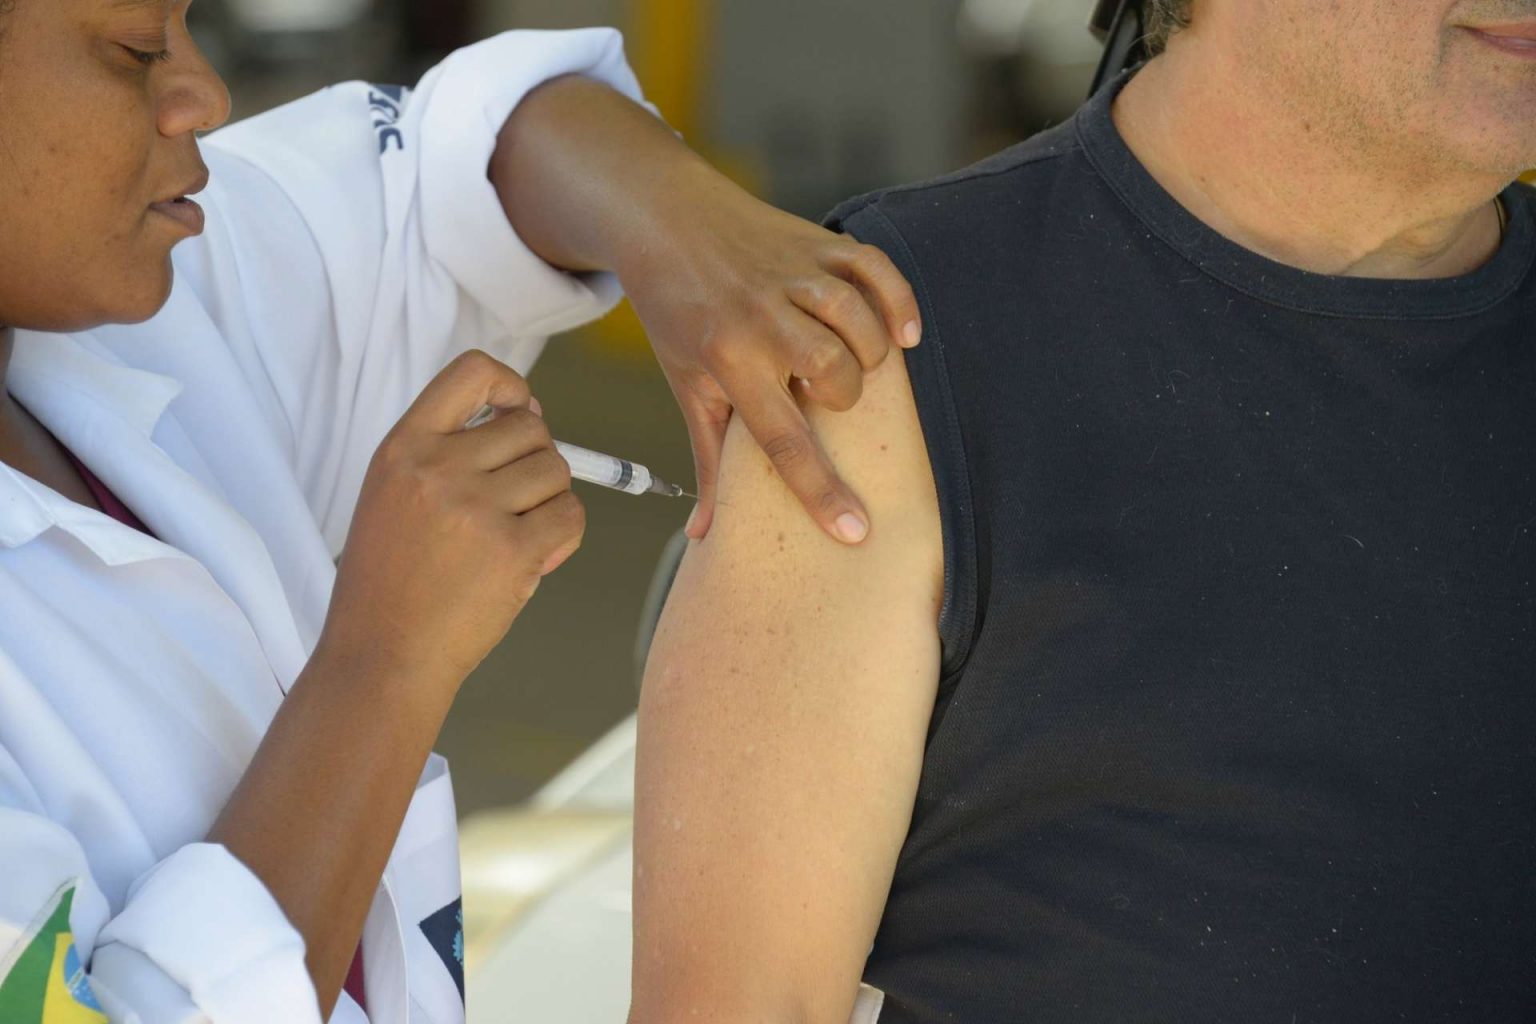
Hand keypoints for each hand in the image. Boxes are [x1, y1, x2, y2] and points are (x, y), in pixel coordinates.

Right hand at [318, 351, 584, 693]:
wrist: (382, 657)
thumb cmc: (393, 582)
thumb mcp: (394, 496)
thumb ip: (449, 452)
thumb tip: (530, 416)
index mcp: (404, 447)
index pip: (471, 372)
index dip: (511, 385)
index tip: (518, 412)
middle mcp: (438, 468)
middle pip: (531, 428)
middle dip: (537, 461)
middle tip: (515, 502)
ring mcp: (475, 508)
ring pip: (556, 471)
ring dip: (549, 501)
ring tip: (516, 535)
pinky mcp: (511, 550)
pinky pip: (570, 516)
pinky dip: (563, 535)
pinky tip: (534, 558)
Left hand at [491, 77, 919, 543]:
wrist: (663, 220)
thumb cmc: (678, 314)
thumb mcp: (688, 386)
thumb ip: (709, 459)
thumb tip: (705, 535)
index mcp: (726, 360)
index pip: (781, 440)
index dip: (820, 491)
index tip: (855, 532)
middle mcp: (761, 316)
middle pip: (832, 370)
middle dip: (843, 397)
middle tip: (825, 397)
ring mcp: (792, 274)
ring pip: (857, 319)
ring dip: (870, 353)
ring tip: (857, 365)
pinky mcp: (818, 241)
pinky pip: (875, 268)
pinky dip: (899, 301)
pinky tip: (904, 335)